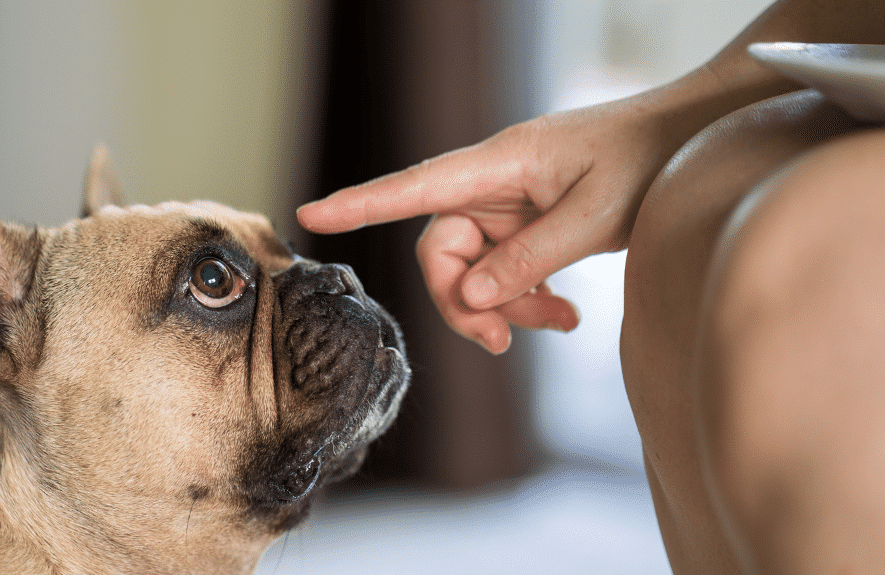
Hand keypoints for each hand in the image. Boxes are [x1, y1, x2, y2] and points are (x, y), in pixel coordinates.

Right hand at [298, 96, 679, 352]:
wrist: (689, 138)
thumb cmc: (647, 159)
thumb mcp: (595, 215)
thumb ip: (530, 258)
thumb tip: (470, 295)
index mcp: (497, 164)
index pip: (412, 187)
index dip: (358, 204)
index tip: (310, 213)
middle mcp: (490, 184)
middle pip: (440, 251)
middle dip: (463, 302)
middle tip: (500, 343)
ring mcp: (507, 205)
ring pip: (474, 270)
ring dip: (506, 307)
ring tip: (562, 324)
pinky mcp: (526, 223)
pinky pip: (504, 270)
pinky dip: (527, 299)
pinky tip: (565, 314)